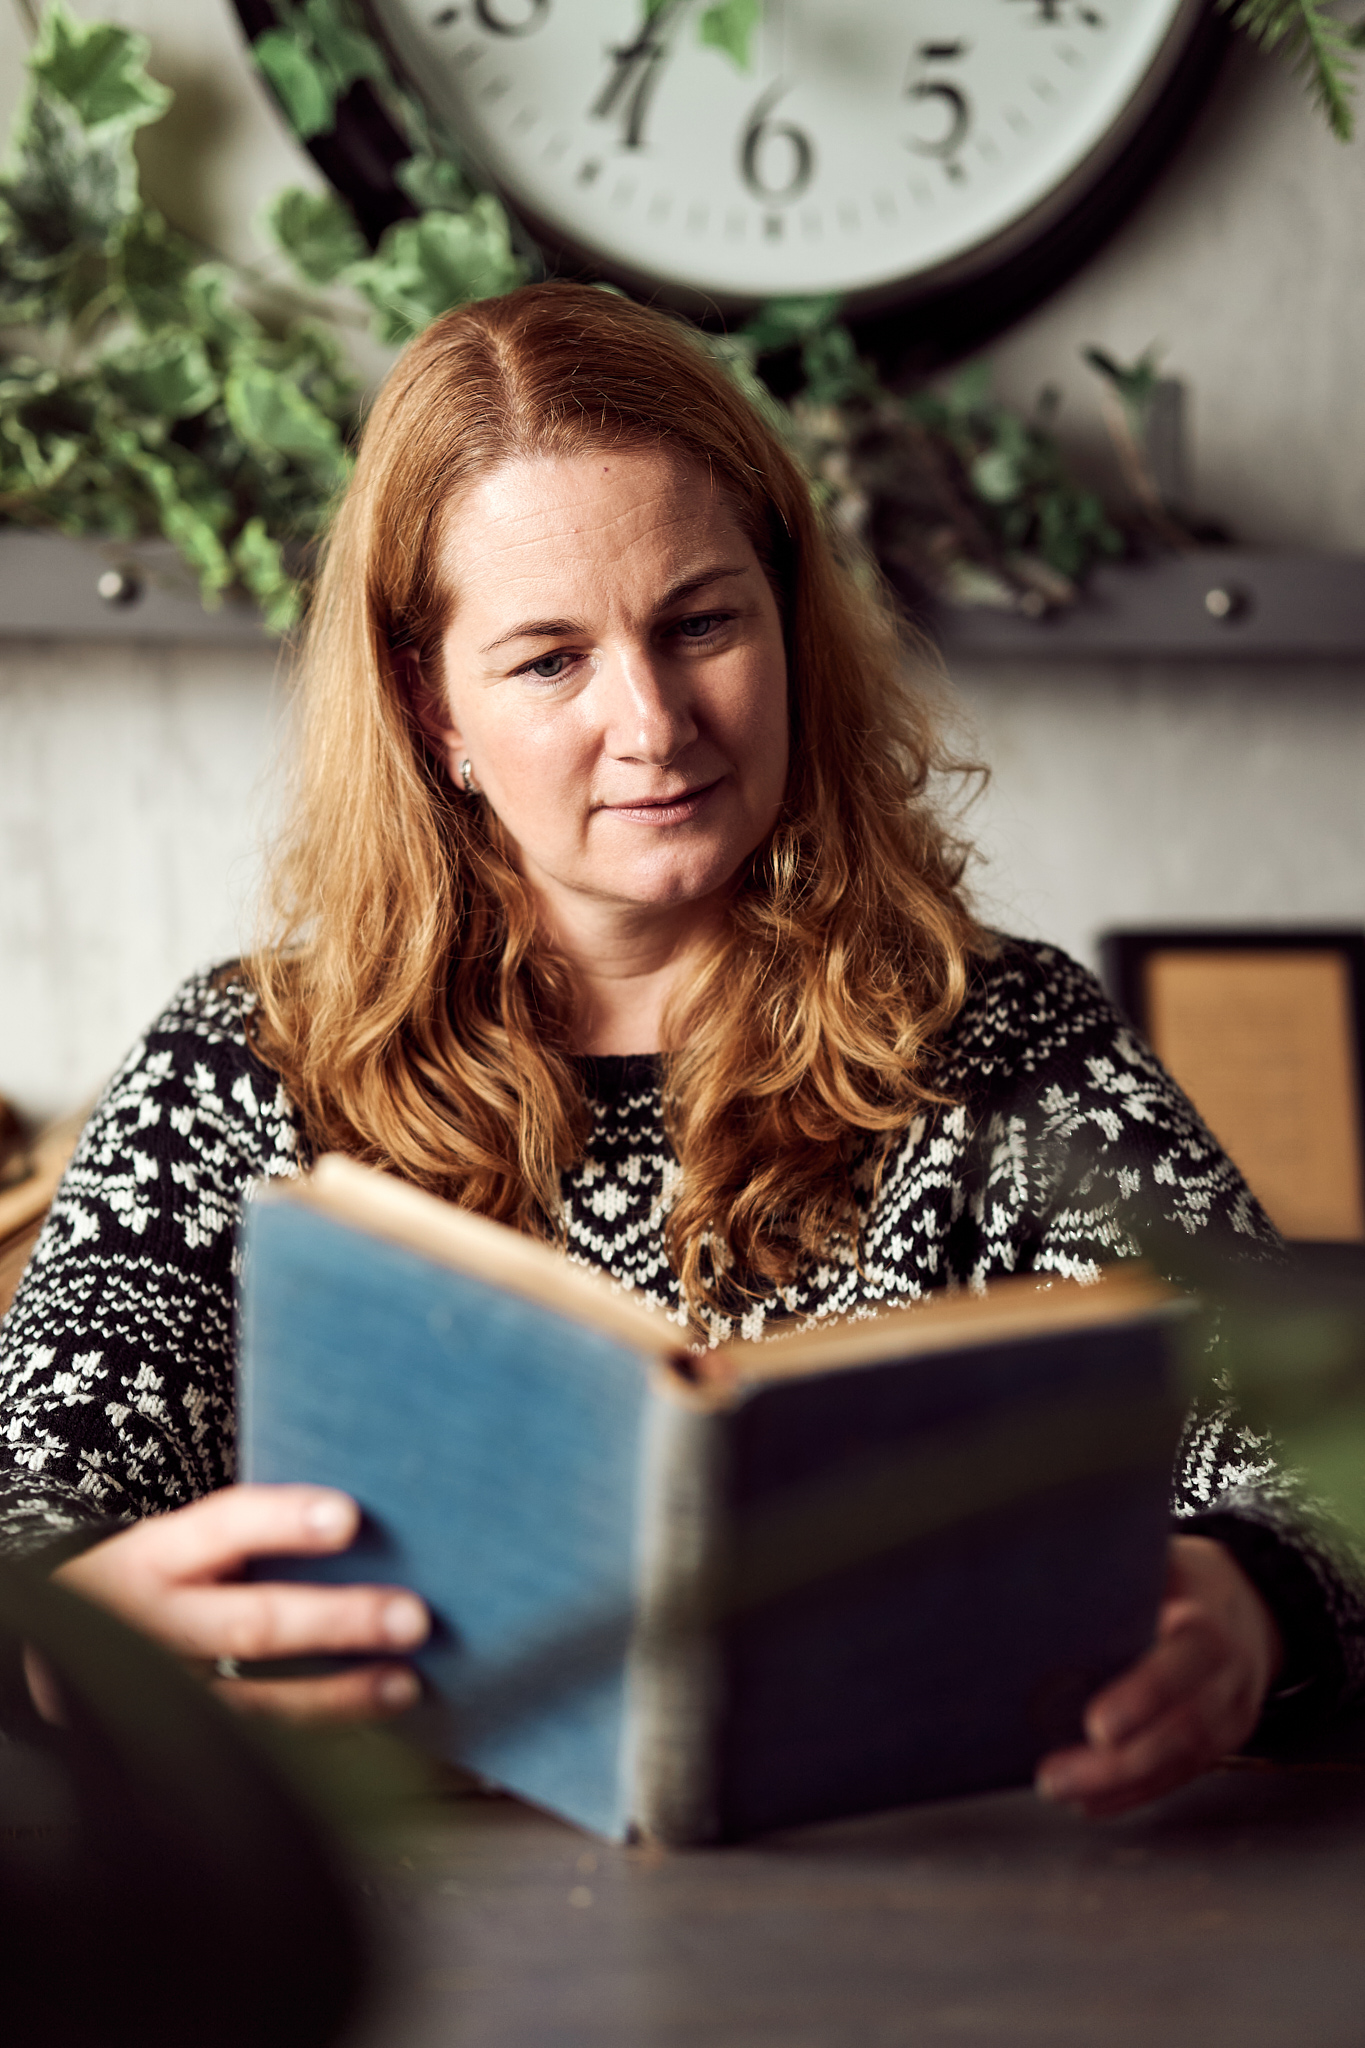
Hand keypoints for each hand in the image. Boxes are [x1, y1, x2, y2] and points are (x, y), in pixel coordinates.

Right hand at [53, 1485, 429, 1723]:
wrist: (56, 1650)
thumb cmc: (154, 1584)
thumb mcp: (176, 1547)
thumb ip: (246, 1540)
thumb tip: (363, 1525)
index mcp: (154, 1558)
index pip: (222, 1527)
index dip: (283, 1521)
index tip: (350, 1516)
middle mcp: (152, 1626)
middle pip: (249, 1625)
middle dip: (335, 1621)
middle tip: (412, 1616)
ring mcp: (160, 1695)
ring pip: (253, 1702)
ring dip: (336, 1697)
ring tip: (404, 1684)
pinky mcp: (173, 1745)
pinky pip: (249, 1749)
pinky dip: (312, 1744)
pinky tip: (367, 1737)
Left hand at [1035, 1534, 1282, 1817]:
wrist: (1254, 1608)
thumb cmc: (1183, 1580)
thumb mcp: (1159, 1560)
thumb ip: (1115, 1576)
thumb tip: (1037, 1578)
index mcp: (1208, 1622)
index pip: (1185, 1661)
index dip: (1145, 1697)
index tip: (1097, 1725)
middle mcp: (1228, 1675)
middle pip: (1182, 1729)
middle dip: (1117, 1763)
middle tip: (1054, 1775)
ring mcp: (1230, 1716)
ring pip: (1181, 1763)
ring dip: (1118, 1786)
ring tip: (1061, 1789)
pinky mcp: (1223, 1744)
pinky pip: (1180, 1777)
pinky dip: (1134, 1795)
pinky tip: (1091, 1801)